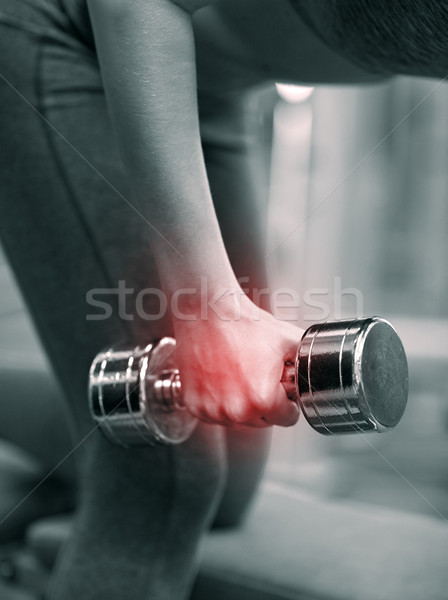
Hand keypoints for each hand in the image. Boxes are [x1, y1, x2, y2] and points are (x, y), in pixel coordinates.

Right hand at [172, 291, 301, 427]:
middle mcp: (235, 410)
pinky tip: (222, 379)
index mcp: (262, 399)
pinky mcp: (194, 404)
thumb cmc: (243, 324)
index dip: (288, 401)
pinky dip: (219, 401)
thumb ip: (307, 362)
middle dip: (265, 402)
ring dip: (241, 405)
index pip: (287, 418)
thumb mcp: (288, 340)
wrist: (208, 312)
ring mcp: (212, 409)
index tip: (281, 389)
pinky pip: (214, 414)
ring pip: (238, 420)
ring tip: (240, 375)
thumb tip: (320, 371)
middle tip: (259, 376)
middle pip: (262, 421)